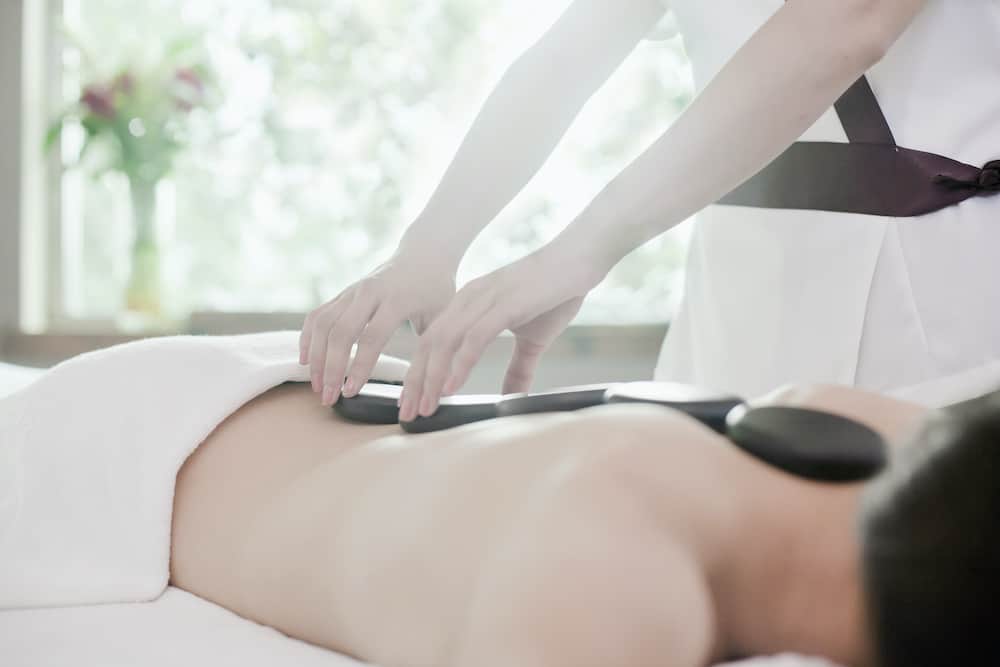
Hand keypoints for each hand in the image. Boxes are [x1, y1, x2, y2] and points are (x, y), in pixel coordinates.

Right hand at [300, 252, 454, 405]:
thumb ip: (432, 349)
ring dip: (316, 357)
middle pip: (340, 332)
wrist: (424, 254)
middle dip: (330, 368)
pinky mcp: (343, 293)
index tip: (350, 393)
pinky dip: (308, 338)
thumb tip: (429, 388)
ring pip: (323, 324)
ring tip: (317, 385)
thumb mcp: (442, 317)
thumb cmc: (436, 290)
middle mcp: (369, 293)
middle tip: (327, 397)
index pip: (371, 338)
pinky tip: (306, 360)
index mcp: (396, 300)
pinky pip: (317, 315)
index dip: (359, 368)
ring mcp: (352, 291)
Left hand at [398, 246, 597, 420]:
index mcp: (468, 304)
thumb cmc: (556, 294)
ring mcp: (484, 300)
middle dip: (415, 381)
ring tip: (425, 406)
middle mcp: (468, 299)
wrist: (579, 259)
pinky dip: (460, 363)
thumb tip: (512, 398)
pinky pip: (474, 337)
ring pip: (445, 342)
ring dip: (431, 377)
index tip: (413, 403)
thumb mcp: (533, 340)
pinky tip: (451, 386)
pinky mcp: (505, 304)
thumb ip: (519, 368)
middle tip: (408, 413)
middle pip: (428, 344)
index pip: (431, 342)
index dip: (418, 374)